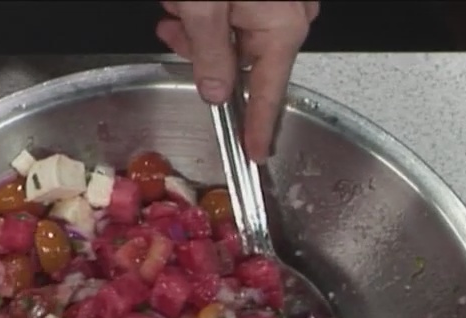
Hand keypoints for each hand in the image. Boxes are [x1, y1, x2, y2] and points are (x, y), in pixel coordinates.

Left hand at [157, 1, 318, 161]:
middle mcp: (288, 15)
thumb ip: (210, 52)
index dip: (257, 128)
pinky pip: (238, 15)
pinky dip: (210, 13)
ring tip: (179, 5)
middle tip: (177, 29)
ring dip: (199, 27)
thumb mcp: (204, 6)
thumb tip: (215, 92)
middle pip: (241, 61)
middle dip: (202, 52)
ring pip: (233, 36)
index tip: (255, 154)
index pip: (267, 94)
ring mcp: (282, 2)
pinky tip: (189, 0)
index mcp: (282, 25)